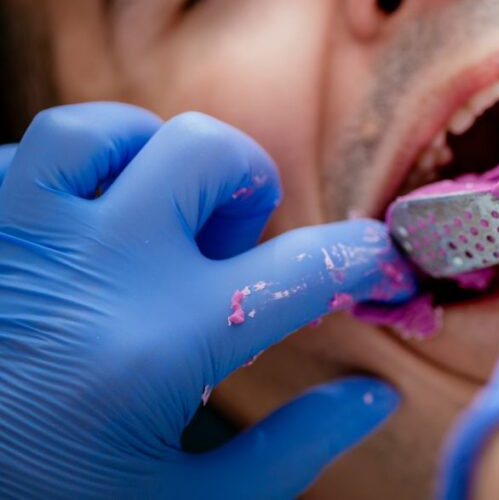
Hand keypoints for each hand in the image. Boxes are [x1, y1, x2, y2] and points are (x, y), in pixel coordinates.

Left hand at [0, 104, 416, 498]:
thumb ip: (293, 450)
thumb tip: (375, 396)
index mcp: (165, 341)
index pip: (306, 267)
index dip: (367, 257)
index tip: (381, 264)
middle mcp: (95, 269)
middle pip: (205, 149)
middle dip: (246, 185)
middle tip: (233, 243)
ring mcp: (16, 242)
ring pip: (102, 129)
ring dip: (149, 158)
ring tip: (153, 214)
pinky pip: (16, 160)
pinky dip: (62, 183)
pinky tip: (76, 235)